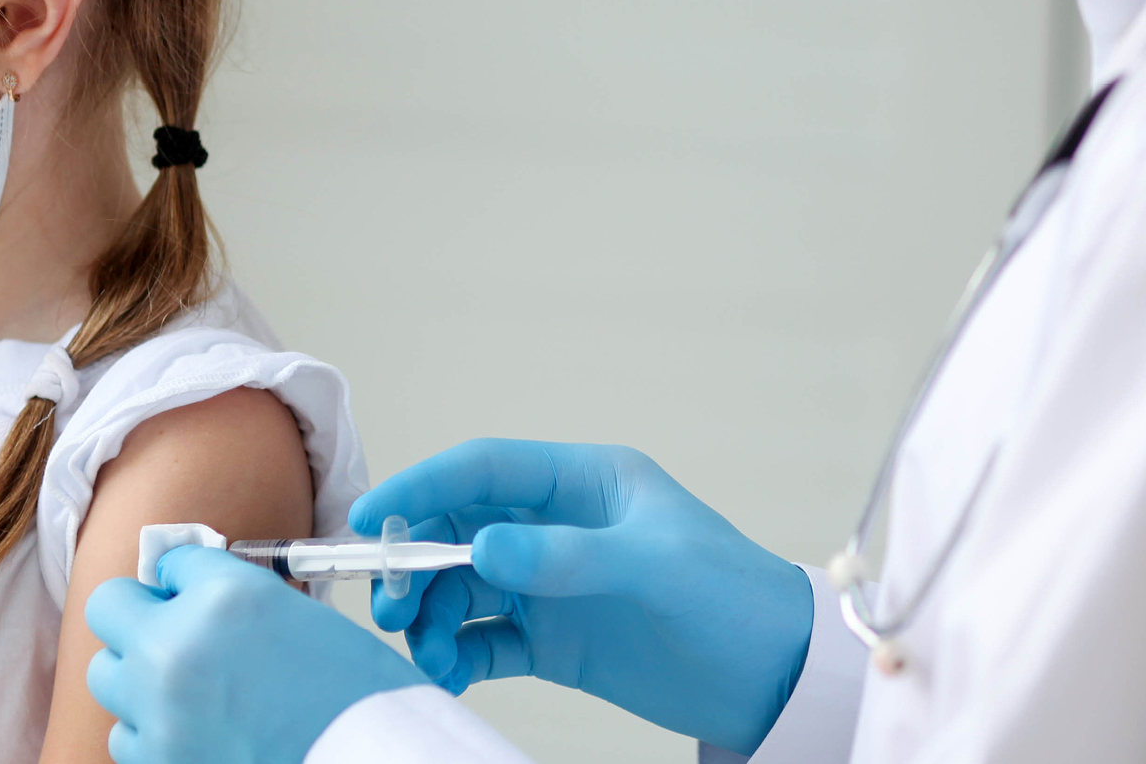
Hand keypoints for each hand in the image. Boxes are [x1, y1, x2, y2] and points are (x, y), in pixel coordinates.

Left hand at [83, 547, 426, 763]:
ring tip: (189, 689)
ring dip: (140, 676)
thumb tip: (190, 590)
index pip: (171, 560)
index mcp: (224, 596)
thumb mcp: (301, 615)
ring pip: (107, 675)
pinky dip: (151, 731)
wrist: (370, 756)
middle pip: (110, 608)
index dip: (186, 577)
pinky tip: (193, 729)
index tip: (192, 590)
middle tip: (173, 631)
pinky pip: (125, 735)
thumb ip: (236, 595)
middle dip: (139, 615)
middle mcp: (177, 646)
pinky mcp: (158, 761)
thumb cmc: (353, 693)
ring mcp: (159, 710)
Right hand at [352, 440, 812, 756]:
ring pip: (461, 589)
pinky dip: (456, 656)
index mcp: (584, 482)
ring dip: (431, 616)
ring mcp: (551, 585)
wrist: (774, 677)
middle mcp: (557, 527)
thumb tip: (482, 546)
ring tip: (427, 653)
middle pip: (458, 529)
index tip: (371, 519)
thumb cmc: (730, 596)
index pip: (485, 468)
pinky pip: (482, 641)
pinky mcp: (553, 641)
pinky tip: (451, 675)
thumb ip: (567, 556)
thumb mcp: (654, 566)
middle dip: (416, 561)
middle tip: (392, 605)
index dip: (423, 486)